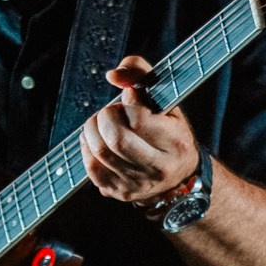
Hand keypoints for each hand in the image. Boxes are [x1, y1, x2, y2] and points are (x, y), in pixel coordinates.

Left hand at [79, 54, 199, 207]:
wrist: (177, 177)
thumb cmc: (169, 129)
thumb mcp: (166, 98)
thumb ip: (141, 73)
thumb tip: (112, 75)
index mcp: (176, 142)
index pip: (140, 120)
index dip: (127, 102)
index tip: (128, 97)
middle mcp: (159, 168)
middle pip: (116, 139)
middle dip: (105, 117)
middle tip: (110, 111)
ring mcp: (138, 183)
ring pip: (101, 152)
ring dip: (93, 130)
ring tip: (101, 123)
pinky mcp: (119, 192)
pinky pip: (91, 167)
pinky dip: (87, 147)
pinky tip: (95, 139)